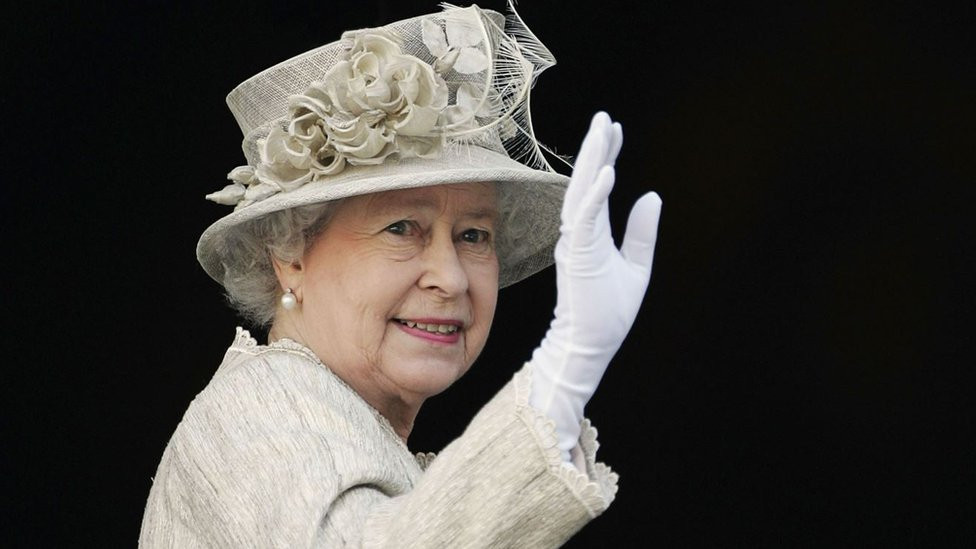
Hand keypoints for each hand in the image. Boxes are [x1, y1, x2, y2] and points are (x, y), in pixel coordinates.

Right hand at [528, 111, 661, 460]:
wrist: (590, 346)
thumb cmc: (608, 312)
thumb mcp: (636, 266)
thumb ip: (641, 232)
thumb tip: (652, 196)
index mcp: (591, 234)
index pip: (597, 187)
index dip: (605, 156)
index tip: (613, 129)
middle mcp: (579, 233)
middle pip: (586, 181)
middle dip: (595, 148)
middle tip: (603, 117)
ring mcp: (576, 243)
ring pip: (582, 192)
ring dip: (592, 161)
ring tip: (602, 130)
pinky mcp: (578, 256)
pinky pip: (586, 218)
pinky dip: (596, 194)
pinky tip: (608, 171)